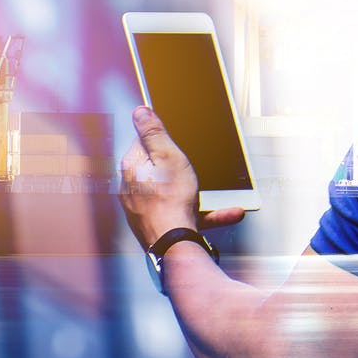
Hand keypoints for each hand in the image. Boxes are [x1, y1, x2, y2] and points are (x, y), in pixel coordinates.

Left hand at [120, 106, 201, 248]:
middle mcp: (131, 187)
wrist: (174, 246)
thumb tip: (140, 111)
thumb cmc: (172, 202)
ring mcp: (140, 208)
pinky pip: (179, 213)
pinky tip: (226, 213)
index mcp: (132, 166)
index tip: (173, 145)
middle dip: (176, 167)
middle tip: (189, 171)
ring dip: (192, 192)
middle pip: (155, 167)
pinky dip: (200, 212)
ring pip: (170, 192)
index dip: (161, 141)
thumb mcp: (169, 156)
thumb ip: (154, 133)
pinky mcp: (154, 224)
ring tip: (208, 194)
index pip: (141, 141)